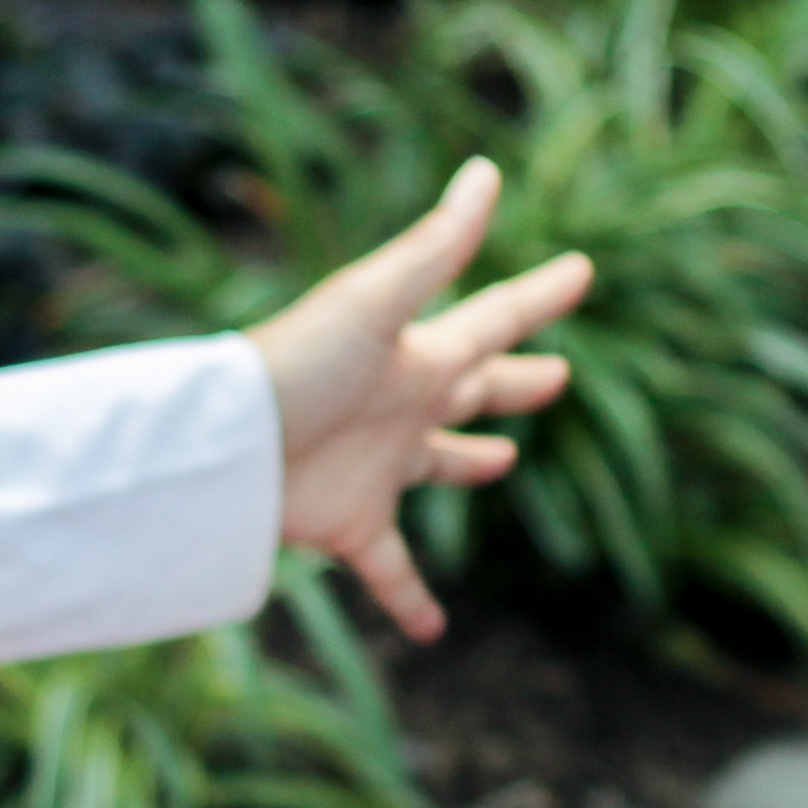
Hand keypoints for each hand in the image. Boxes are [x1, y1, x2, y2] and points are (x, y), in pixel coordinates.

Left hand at [241, 156, 591, 640]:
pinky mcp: (353, 526)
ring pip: (443, 466)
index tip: (580, 272)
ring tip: (500, 462)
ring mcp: (380, 467)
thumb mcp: (374, 302)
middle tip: (556, 377)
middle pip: (477, 390)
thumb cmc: (297, 366)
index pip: (493, 320)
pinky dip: (413, 602)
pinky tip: (434, 634)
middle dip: (517, 382)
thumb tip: (487, 173)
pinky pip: (393, 571)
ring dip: (471, 461)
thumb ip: (437, 248)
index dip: (539, 298)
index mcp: (418, 355)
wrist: (227, 444)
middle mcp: (404, 407)